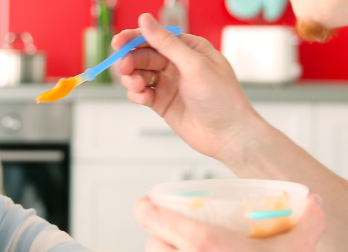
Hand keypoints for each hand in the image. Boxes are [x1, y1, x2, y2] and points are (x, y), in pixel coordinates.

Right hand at [112, 13, 264, 161]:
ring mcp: (170, 84)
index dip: (135, 38)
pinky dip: (137, 94)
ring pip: (140, 74)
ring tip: (138, 86)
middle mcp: (178, 64)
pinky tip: (142, 98)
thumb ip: (167, 43)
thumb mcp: (194, 65)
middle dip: (131, 61)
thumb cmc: (222, 99)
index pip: (156, 36)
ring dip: (133, 78)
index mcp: (189, 48)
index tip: (118, 43)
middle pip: (144, 55)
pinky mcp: (163, 103)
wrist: (228, 135)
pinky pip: (142, 93)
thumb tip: (146, 20)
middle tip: (125, 69)